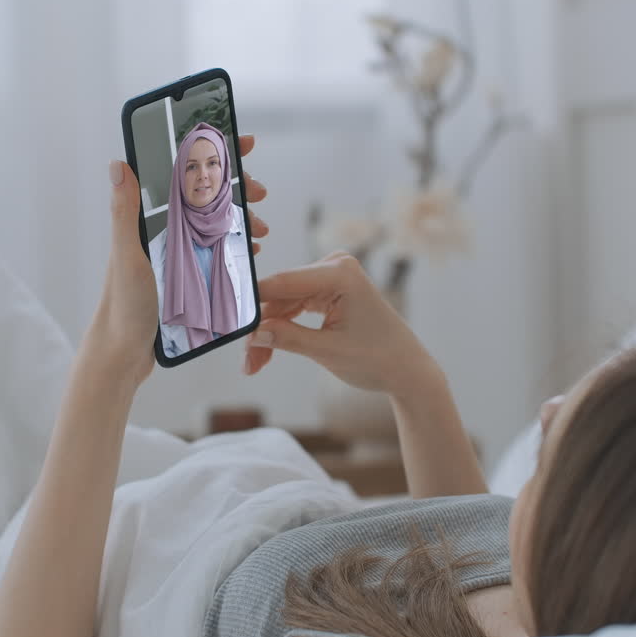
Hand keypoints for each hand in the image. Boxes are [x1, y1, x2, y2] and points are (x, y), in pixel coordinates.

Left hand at [86, 136, 268, 384]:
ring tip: (260, 229)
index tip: (241, 142)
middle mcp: (160, 230)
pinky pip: (215, 250)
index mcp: (146, 219)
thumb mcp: (127, 256)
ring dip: (240, 218)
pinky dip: (235, 244)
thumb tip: (119, 163)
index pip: (179, 172)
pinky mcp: (183, 274)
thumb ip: (125, 212)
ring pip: (213, 222)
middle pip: (203, 195)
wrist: (123, 353)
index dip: (209, 152)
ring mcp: (173, 252)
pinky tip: (249, 250)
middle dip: (235, 187)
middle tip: (259, 192)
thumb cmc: (122, 306)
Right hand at [244, 252, 438, 395]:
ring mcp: (332, 277)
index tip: (228, 322)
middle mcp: (335, 267)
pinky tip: (266, 353)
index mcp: (340, 273)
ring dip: (268, 333)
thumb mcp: (328, 351)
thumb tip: (254, 334)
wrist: (407, 370)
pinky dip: (282, 329)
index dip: (253, 304)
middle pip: (280, 295)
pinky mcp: (330, 291)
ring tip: (254, 366)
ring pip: (284, 304)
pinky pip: (295, 307)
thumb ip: (288, 338)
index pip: (282, 282)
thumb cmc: (378, 359)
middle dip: (261, 328)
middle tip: (246, 362)